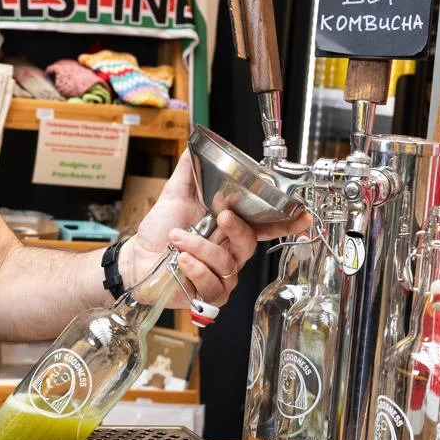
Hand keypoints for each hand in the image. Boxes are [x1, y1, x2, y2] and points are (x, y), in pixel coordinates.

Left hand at [122, 150, 309, 310]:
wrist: (137, 258)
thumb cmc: (159, 230)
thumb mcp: (175, 196)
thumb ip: (190, 173)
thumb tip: (195, 146)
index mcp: (228, 228)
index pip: (264, 226)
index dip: (286, 223)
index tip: (302, 216)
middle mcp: (229, 252)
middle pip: (249, 243)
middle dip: (237, 229)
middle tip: (221, 216)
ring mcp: (222, 275)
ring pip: (228, 264)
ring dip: (201, 249)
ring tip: (178, 239)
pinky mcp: (208, 293)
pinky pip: (214, 285)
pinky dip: (196, 270)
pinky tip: (181, 262)